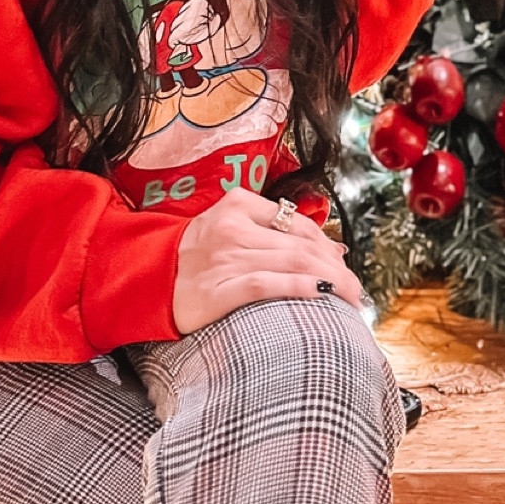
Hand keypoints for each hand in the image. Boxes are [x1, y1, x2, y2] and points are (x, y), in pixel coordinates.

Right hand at [171, 187, 363, 332]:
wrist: (148, 280)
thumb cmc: (197, 258)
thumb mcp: (231, 228)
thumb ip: (274, 232)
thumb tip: (333, 249)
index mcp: (239, 203)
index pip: (299, 223)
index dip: (329, 246)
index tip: (344, 267)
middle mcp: (234, 226)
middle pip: (303, 245)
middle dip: (338, 269)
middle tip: (356, 291)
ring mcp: (226, 257)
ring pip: (294, 262)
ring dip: (332, 282)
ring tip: (351, 300)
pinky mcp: (218, 289)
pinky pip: (269, 285)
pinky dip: (302, 289)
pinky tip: (323, 298)